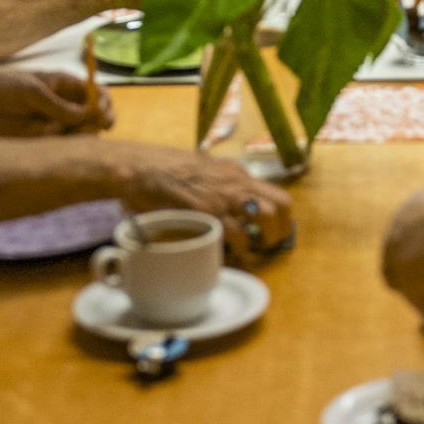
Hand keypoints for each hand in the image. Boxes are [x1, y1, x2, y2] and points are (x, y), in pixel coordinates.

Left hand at [0, 67, 111, 136]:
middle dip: (100, 121)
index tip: (103, 112)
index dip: (105, 103)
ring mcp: (55, 123)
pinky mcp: (43, 141)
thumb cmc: (2, 88)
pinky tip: (56, 144)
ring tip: (71, 135)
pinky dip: (66, 147)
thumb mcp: (33, 92)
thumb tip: (88, 116)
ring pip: (82, 134)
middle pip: (96, 116)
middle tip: (95, 127)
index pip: (97, 93)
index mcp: (66, 85)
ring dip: (84, 136)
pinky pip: (63, 147)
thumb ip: (59, 106)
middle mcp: (65, 105)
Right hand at [116, 146, 296, 257]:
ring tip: (255, 250)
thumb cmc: (165, 171)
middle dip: (282, 228)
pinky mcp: (211, 212)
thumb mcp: (201, 170)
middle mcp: (237, 181)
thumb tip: (227, 204)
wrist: (142, 168)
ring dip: (267, 238)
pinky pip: (239, 233)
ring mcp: (225, 196)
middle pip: (281, 203)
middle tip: (270, 244)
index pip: (274, 192)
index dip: (281, 215)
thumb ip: (219, 183)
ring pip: (268, 216)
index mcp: (236, 172)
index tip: (275, 230)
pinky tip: (234, 255)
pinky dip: (241, 248)